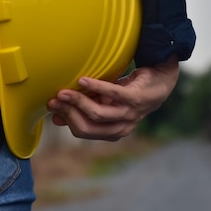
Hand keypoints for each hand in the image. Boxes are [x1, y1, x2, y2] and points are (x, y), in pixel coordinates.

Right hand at [46, 54, 179, 140]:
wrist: (159, 79)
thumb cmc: (129, 91)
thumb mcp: (104, 102)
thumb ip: (84, 110)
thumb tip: (56, 117)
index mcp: (112, 131)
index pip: (82, 131)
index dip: (65, 120)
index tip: (50, 108)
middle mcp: (121, 127)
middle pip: (88, 127)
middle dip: (68, 114)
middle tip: (53, 100)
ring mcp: (130, 114)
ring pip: (98, 114)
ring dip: (78, 102)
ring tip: (63, 92)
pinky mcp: (136, 98)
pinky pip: (113, 94)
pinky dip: (96, 87)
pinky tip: (83, 80)